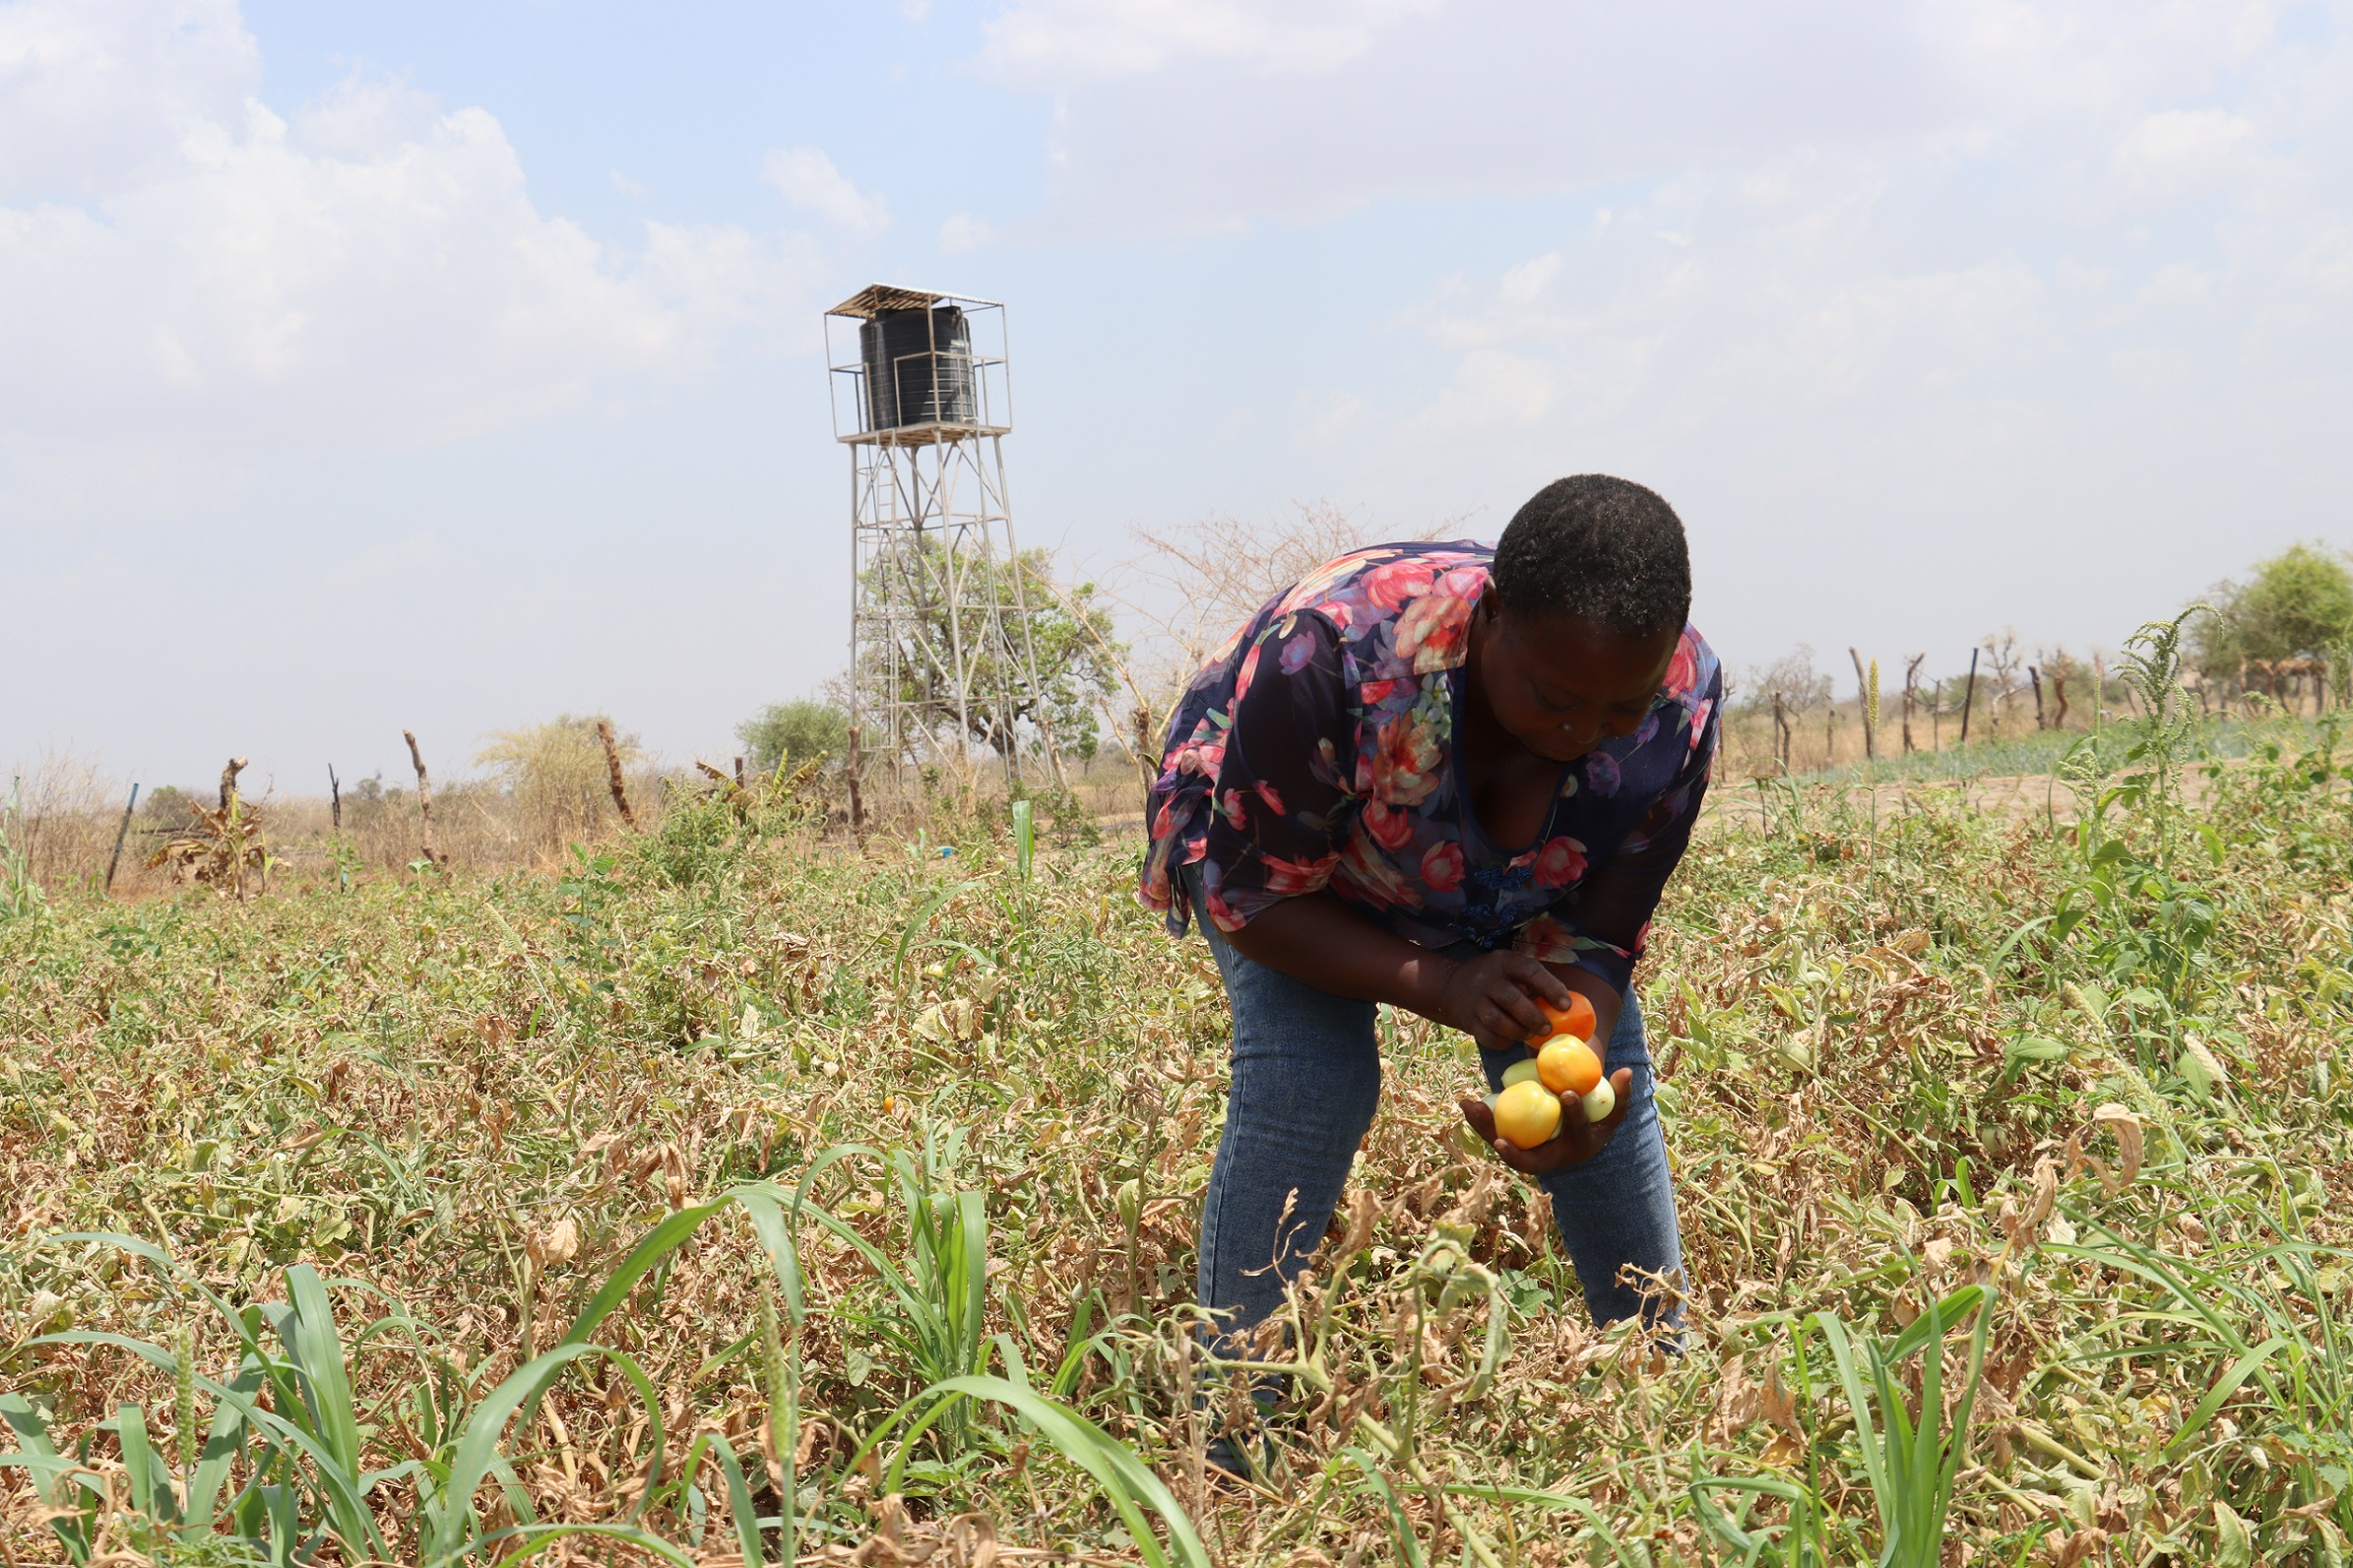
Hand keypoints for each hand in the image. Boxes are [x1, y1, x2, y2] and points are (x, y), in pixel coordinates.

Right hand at [1437, 950, 1574, 1052]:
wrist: (1452, 987)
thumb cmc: (1496, 979)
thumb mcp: (1511, 968)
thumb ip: (1534, 982)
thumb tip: (1568, 1006)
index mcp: (1505, 962)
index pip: (1530, 970)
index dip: (1550, 987)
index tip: (1565, 1005)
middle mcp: (1488, 979)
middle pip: (1511, 998)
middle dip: (1533, 1016)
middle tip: (1548, 1028)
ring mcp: (1475, 1000)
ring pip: (1497, 1020)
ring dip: (1517, 1030)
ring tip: (1529, 1033)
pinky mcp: (1468, 1021)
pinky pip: (1487, 1036)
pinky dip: (1503, 1041)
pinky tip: (1511, 1039)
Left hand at [1457, 1068, 1634, 1174]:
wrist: (1575, 1137)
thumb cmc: (1594, 1119)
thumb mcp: (1610, 1109)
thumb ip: (1620, 1092)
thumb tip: (1627, 1071)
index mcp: (1580, 1147)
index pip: (1577, 1132)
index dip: (1573, 1115)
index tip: (1567, 1092)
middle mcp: (1553, 1159)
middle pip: (1529, 1159)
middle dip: (1513, 1150)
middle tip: (1499, 1134)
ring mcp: (1531, 1156)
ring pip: (1506, 1149)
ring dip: (1486, 1131)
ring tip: (1471, 1107)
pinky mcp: (1515, 1147)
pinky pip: (1495, 1135)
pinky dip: (1480, 1122)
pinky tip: (1467, 1103)